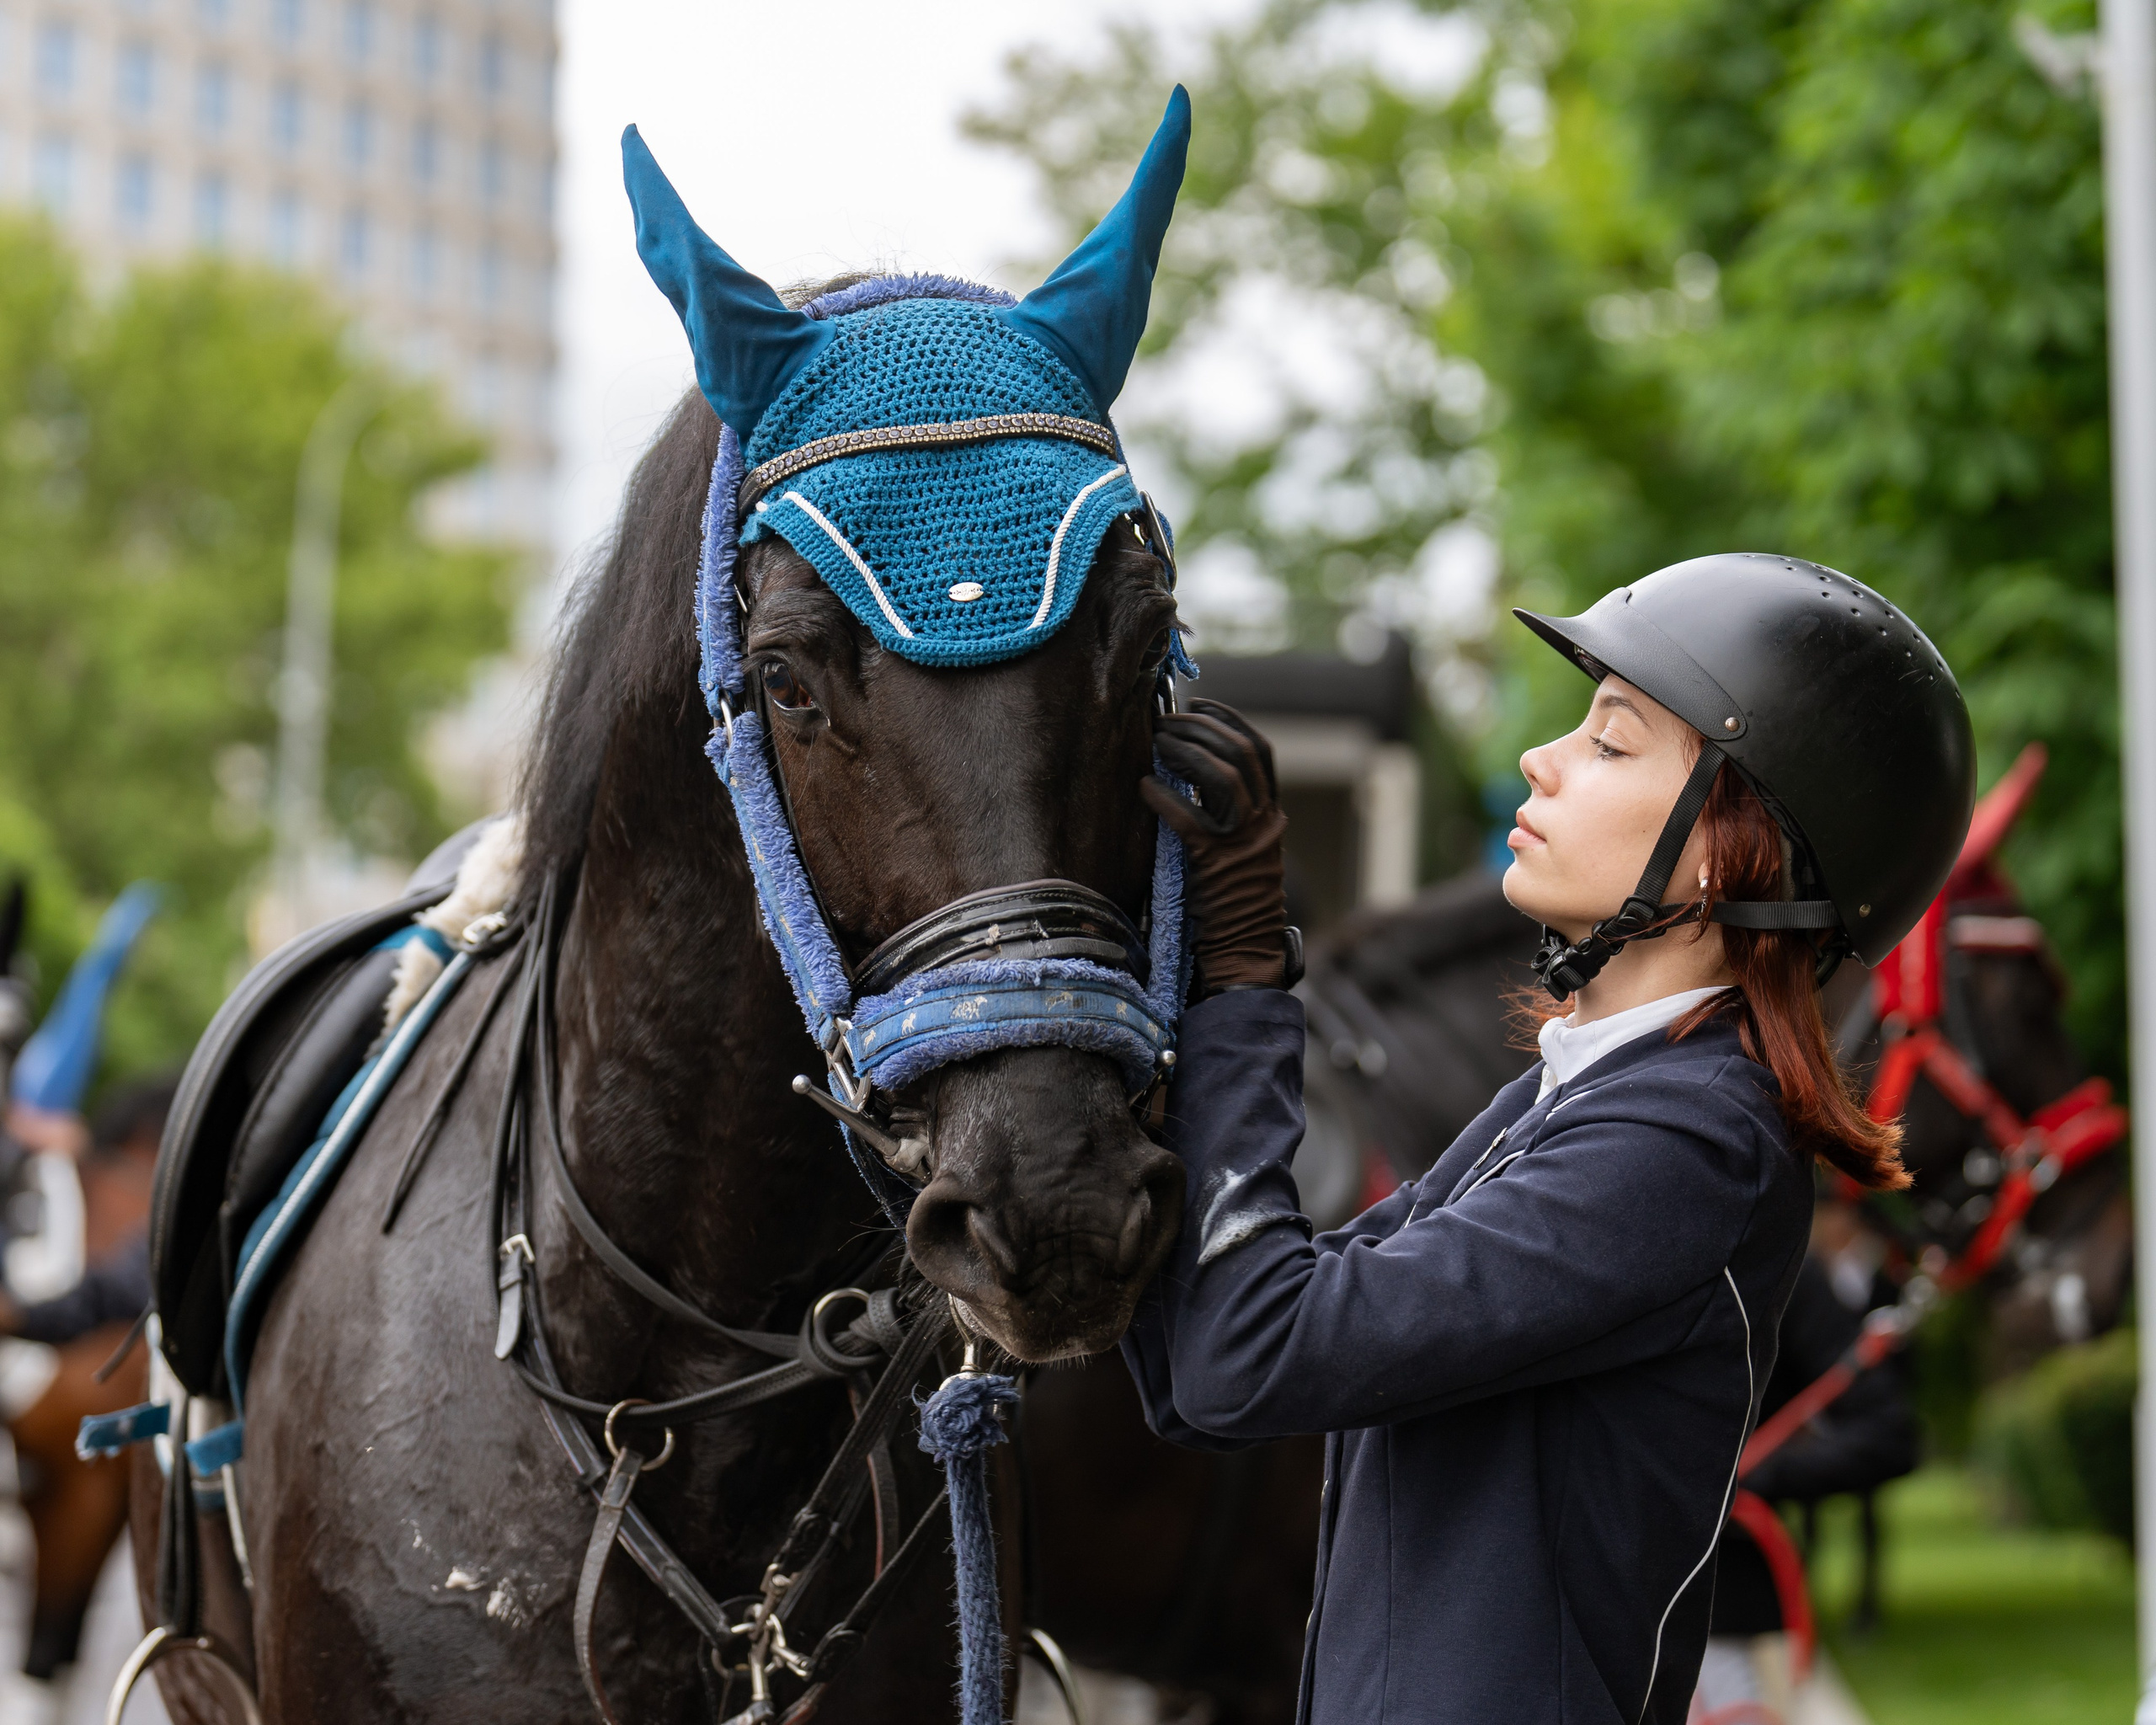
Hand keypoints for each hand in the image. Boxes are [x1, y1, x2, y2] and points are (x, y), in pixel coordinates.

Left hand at [1141, 700, 1290, 994]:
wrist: (1245, 949)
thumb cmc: (1234, 901)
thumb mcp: (1244, 849)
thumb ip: (1230, 813)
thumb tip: (1190, 770)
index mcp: (1272, 815)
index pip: (1260, 749)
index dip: (1229, 720)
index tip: (1199, 705)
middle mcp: (1264, 822)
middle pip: (1239, 753)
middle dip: (1200, 728)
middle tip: (1165, 721)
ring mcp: (1242, 842)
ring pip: (1222, 776)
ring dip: (1185, 752)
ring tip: (1156, 744)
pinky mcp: (1215, 863)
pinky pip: (1188, 819)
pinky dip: (1165, 797)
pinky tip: (1145, 787)